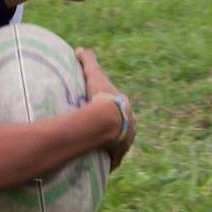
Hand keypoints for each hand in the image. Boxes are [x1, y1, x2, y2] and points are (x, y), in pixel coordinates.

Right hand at [77, 48, 135, 171]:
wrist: (106, 122)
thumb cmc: (102, 97)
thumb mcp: (94, 75)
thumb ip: (88, 60)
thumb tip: (80, 49)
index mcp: (126, 108)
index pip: (120, 107)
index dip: (112, 108)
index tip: (102, 109)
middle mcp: (131, 126)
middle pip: (123, 127)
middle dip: (114, 128)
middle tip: (99, 129)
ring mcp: (126, 142)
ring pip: (119, 145)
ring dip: (110, 146)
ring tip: (97, 147)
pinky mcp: (118, 155)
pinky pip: (111, 159)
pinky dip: (106, 160)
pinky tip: (98, 162)